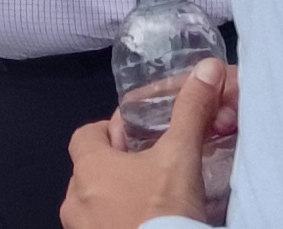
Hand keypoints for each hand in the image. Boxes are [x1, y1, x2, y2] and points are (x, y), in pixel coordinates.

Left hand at [63, 58, 234, 228]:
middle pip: (91, 171)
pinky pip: (101, 228)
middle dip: (117, 166)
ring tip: (152, 199)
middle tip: (152, 167)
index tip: (135, 134)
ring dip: (116, 198)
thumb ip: (191, 111)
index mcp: (89, 168)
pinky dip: (117, 223)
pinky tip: (145, 224)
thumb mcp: (182, 156)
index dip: (109, 130)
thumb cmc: (163, 210)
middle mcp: (74, 199)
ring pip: (94, 204)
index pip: (85, 135)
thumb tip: (207, 68)